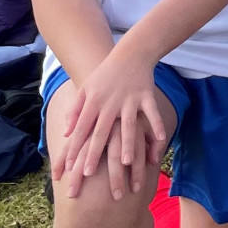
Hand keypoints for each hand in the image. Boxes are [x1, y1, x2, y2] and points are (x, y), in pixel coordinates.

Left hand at [56, 48, 167, 201]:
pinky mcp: (146, 96)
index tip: (71, 167)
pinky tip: (160, 139)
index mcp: (92, 102)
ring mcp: (129, 100)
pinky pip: (152, 113)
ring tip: (127, 162)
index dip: (76, 148)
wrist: (130, 54)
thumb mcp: (85, 89)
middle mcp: (110, 103)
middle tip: (88, 174)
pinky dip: (156, 125)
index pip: (82, 129)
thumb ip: (75, 111)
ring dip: (128, 143)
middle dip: (94, 153)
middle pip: (101, 132)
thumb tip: (67, 133)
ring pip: (127, 125)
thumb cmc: (105, 75)